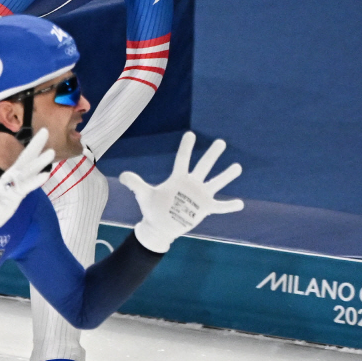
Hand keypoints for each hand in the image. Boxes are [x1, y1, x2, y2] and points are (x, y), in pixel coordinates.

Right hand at [0, 128, 54, 239]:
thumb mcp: (12, 189)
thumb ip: (21, 180)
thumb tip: (30, 173)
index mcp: (13, 174)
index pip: (25, 157)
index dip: (35, 145)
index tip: (43, 131)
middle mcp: (12, 176)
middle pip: (25, 158)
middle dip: (36, 144)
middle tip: (45, 130)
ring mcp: (11, 185)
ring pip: (26, 171)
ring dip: (38, 162)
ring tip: (51, 152)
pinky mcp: (11, 196)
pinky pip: (25, 187)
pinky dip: (35, 181)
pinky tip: (45, 175)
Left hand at [119, 132, 243, 253]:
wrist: (160, 225)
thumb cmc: (152, 208)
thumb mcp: (143, 194)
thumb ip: (135, 184)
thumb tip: (121, 175)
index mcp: (177, 178)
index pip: (182, 159)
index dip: (185, 147)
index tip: (190, 134)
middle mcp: (191, 183)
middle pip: (203, 166)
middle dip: (212, 155)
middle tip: (221, 142)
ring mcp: (200, 195)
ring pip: (216, 182)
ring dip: (227, 175)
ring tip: (237, 167)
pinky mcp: (205, 208)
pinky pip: (220, 206)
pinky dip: (230, 206)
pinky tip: (240, 203)